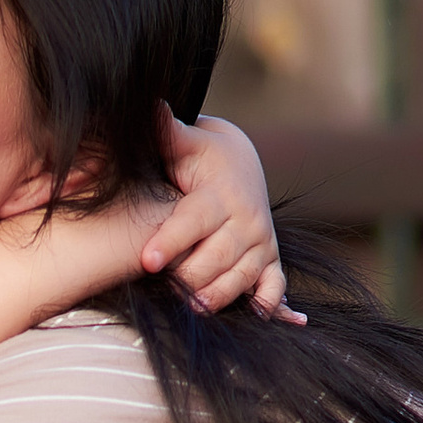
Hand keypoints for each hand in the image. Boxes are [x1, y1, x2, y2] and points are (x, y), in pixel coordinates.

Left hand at [136, 106, 300, 322]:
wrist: (241, 165)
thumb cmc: (202, 157)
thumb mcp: (187, 143)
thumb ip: (167, 132)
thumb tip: (150, 106)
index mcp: (221, 194)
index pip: (194, 221)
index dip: (172, 241)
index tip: (148, 259)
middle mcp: (246, 220)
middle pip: (217, 257)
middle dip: (191, 276)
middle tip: (166, 290)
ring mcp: (259, 243)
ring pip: (240, 277)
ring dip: (218, 295)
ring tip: (192, 308)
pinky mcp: (268, 261)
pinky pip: (273, 286)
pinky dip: (268, 303)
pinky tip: (257, 315)